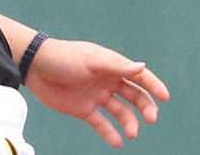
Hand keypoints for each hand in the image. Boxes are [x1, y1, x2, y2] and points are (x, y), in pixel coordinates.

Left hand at [24, 37, 169, 147]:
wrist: (34, 67)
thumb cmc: (63, 57)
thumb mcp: (91, 61)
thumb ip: (117, 66)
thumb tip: (142, 67)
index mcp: (111, 65)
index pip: (138, 75)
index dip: (153, 85)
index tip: (165, 98)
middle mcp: (107, 81)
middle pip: (134, 96)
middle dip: (145, 108)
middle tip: (150, 120)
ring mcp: (96, 96)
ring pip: (120, 112)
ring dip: (129, 123)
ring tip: (131, 134)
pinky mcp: (83, 109)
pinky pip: (102, 124)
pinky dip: (110, 133)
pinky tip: (118, 142)